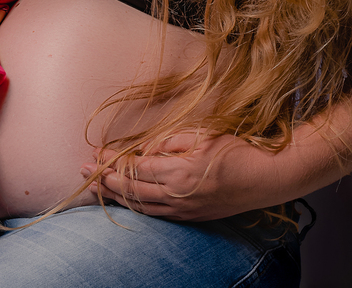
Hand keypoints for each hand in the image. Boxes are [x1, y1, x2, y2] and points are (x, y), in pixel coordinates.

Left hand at [81, 129, 279, 221]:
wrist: (266, 178)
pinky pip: (156, 214)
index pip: (135, 168)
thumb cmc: (237, 151)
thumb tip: (144, 150)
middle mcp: (178, 196)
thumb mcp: (202, 135)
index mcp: (179, 172)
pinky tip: (127, 200)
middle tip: (85, 170)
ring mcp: (184, 210)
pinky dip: (137, 207)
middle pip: (132, 190)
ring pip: (141, 206)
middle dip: (106, 180)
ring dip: (116, 196)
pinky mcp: (192, 217)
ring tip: (97, 187)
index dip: (113, 161)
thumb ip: (169, 142)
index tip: (96, 153)